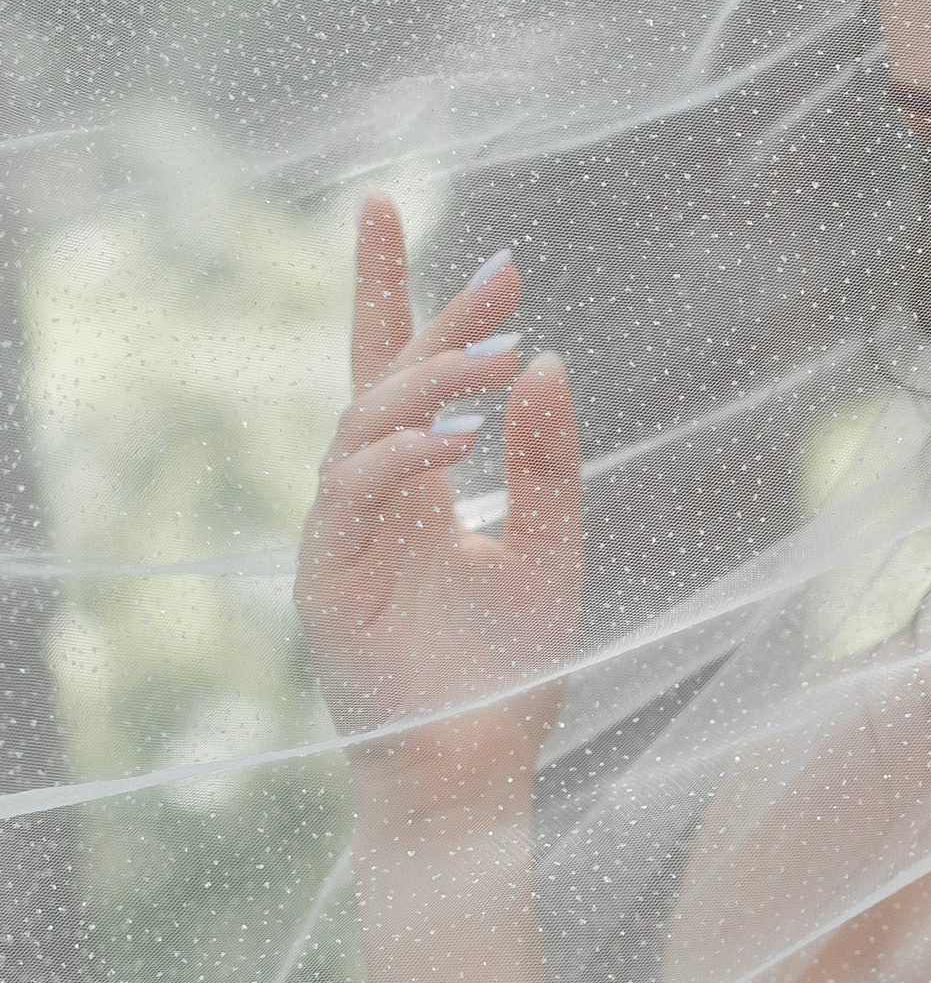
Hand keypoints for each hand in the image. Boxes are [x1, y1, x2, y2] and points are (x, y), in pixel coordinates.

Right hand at [296, 194, 581, 818]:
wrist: (476, 775)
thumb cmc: (508, 676)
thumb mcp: (551, 552)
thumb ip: (547, 463)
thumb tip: (546, 360)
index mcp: (416, 490)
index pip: (395, 371)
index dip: (395, 292)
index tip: (397, 208)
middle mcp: (370, 504)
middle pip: (379, 380)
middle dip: (433, 316)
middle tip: (503, 271)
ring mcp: (340, 541)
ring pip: (364, 428)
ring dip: (430, 384)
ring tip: (499, 352)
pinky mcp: (326, 585)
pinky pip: (349, 498)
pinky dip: (399, 458)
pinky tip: (455, 439)